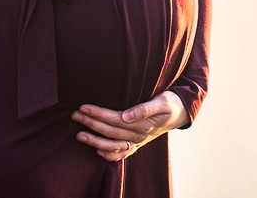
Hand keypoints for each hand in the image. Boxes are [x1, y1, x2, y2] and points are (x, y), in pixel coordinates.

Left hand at [72, 91, 187, 161]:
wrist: (181, 113)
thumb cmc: (171, 103)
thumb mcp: (162, 102)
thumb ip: (145, 108)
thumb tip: (127, 115)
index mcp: (143, 124)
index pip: (115, 119)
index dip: (98, 114)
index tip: (84, 107)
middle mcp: (139, 135)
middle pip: (110, 131)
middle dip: (91, 123)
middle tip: (75, 115)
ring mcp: (138, 142)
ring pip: (112, 145)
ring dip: (94, 141)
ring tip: (78, 135)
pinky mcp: (137, 144)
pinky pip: (121, 154)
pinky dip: (108, 155)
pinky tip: (96, 151)